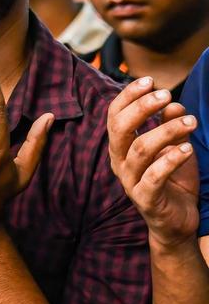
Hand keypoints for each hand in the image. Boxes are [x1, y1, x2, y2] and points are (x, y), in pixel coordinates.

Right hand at [108, 77, 200, 250]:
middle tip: (166, 94)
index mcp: (121, 148)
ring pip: (140, 149)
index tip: (149, 81)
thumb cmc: (173, 182)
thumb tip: (173, 104)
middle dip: (142, 108)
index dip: (128, 96)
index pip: (115, 116)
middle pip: (121, 129)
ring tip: (190, 121)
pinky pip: (154, 176)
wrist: (176, 222)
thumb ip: (171, 126)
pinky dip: (171, 160)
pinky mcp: (146, 199)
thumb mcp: (175, 148)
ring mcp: (131, 181)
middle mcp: (120, 162)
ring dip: (167, 131)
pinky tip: (187, 148)